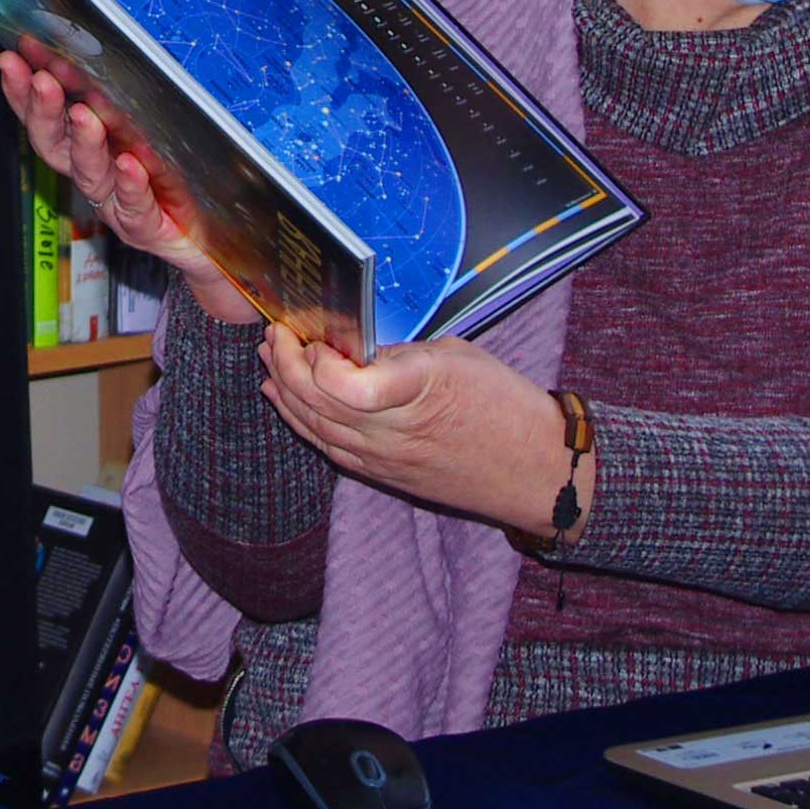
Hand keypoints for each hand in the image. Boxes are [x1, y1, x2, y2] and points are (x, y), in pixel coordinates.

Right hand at [0, 49, 255, 324]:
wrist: (212, 239)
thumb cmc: (177, 178)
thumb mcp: (149, 128)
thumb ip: (124, 99)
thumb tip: (105, 47)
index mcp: (90, 147)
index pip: (45, 118)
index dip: (23, 92)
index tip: (13, 58)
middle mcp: (95, 176)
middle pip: (55, 145)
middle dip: (43, 111)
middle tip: (41, 81)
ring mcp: (118, 205)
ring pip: (91, 175)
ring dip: (84, 143)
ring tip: (84, 115)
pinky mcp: (149, 228)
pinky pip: (136, 208)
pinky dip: (131, 186)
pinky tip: (130, 164)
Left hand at [259, 328, 590, 538]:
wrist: (538, 472)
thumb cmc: (507, 406)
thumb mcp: (456, 357)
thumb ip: (400, 354)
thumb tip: (355, 347)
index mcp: (416, 391)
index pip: (342, 385)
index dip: (317, 359)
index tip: (315, 333)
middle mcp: (391, 431)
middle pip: (314, 402)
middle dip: (285, 364)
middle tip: (277, 334)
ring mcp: (383, 459)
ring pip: (313, 427)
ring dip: (285, 391)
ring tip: (271, 359)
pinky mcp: (383, 475)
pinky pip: (328, 447)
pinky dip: (301, 420)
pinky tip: (285, 400)